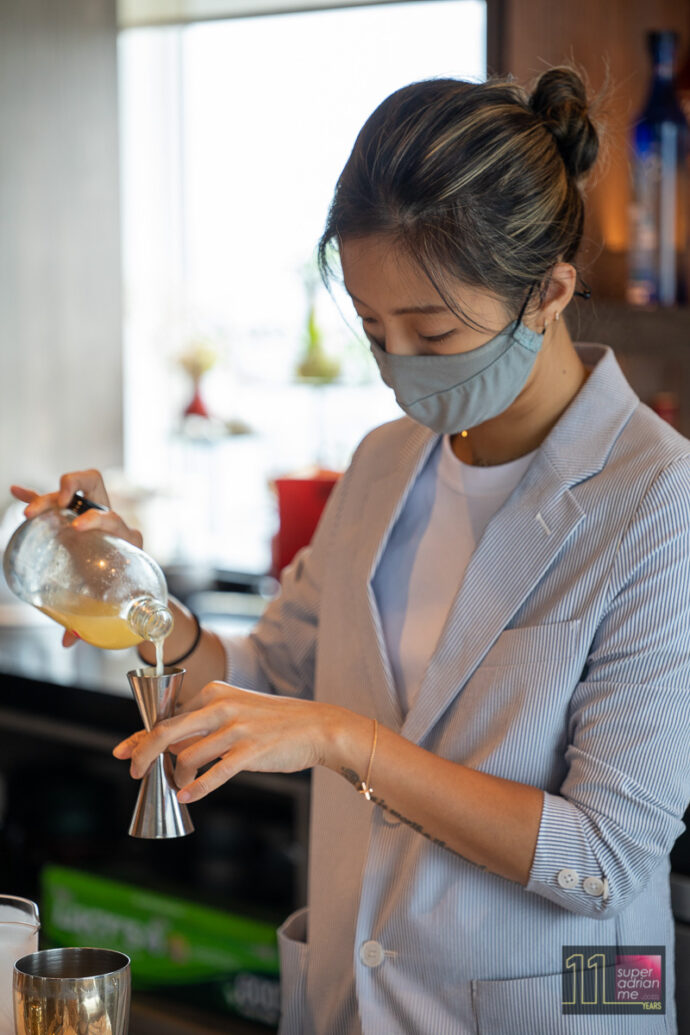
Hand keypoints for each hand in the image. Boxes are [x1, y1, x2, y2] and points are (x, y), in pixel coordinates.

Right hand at [11, 469, 142, 646]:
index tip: (78, 528)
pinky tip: (18, 490)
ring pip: (74, 488)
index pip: (113, 518)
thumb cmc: (125, 594)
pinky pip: (56, 500)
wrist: (135, 584)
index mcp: (125, 539)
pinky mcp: (76, 516)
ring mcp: (92, 513)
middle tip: (58, 504)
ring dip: (49, 495)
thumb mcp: (114, 604)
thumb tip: (68, 640)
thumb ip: (91, 621)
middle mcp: (110, 519)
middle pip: (95, 484)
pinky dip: (36, 496)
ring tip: (30, 510)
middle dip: (73, 487)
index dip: (97, 520)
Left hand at [112, 681, 348, 802]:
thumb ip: (204, 724)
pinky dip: (197, 787)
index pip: (167, 715)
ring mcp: (237, 729)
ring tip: (182, 785)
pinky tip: (187, 796)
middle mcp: (222, 706)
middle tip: (135, 772)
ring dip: (178, 776)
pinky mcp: (251, 752)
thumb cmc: (275, 722)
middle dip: (144, 754)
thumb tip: (170, 747)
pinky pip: (215, 774)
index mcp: (214, 692)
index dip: (142, 736)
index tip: (123, 750)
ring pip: (188, 757)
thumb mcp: (237, 710)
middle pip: (167, 731)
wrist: (318, 726)